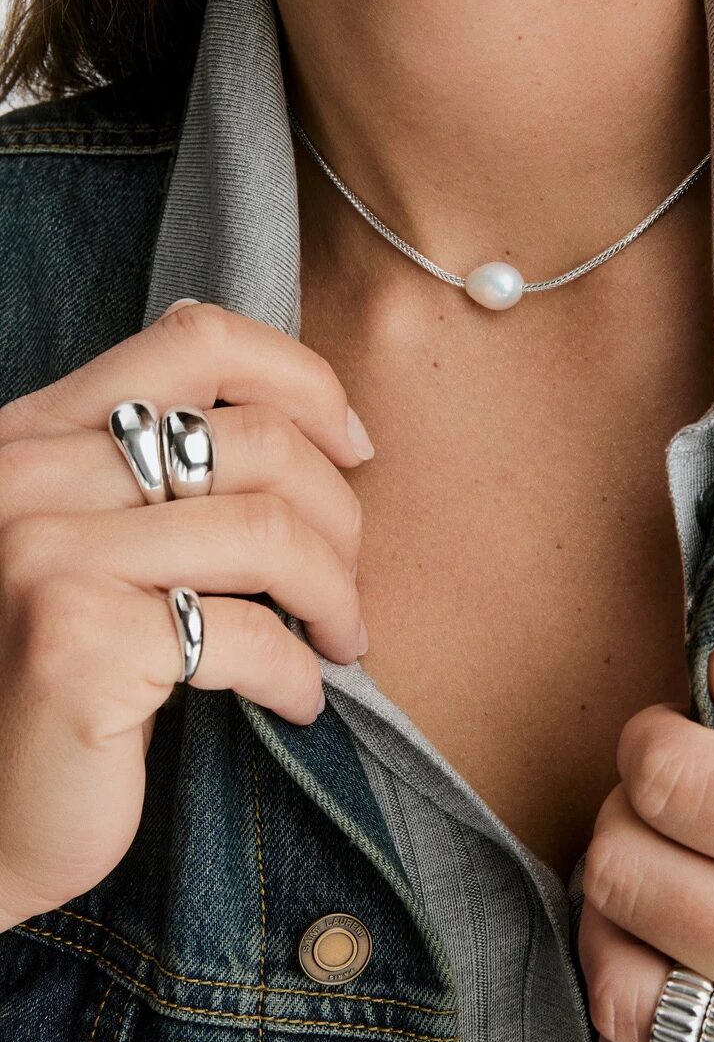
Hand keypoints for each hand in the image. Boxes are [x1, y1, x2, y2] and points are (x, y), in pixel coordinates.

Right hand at [0, 300, 371, 930]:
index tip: (354, 448)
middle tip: (346, 585)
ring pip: (269, 531)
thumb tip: (309, 427)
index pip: (197, 342)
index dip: (303, 381)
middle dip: (340, 515)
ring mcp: (44, 556)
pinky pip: (246, 634)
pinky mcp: (76, 645)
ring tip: (341, 640)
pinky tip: (299, 700)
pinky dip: (299, 671)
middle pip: (257, 441)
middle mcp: (28, 476)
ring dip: (336, 595)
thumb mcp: (95, 549)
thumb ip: (160, 479)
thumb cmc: (59, 678)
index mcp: (38, 434)